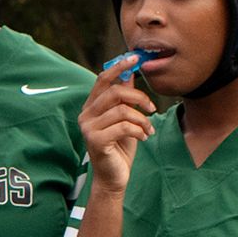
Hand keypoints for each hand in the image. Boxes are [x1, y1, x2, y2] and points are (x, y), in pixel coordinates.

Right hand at [78, 53, 155, 184]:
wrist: (114, 178)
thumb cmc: (120, 148)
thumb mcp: (125, 119)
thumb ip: (124, 98)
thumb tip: (130, 72)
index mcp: (91, 107)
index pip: (103, 79)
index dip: (119, 66)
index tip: (136, 58)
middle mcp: (85, 115)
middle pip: (115, 92)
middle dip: (139, 97)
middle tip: (151, 108)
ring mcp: (88, 128)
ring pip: (122, 110)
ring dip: (142, 119)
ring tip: (148, 129)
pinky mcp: (95, 141)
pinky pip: (123, 126)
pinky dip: (139, 130)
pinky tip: (144, 137)